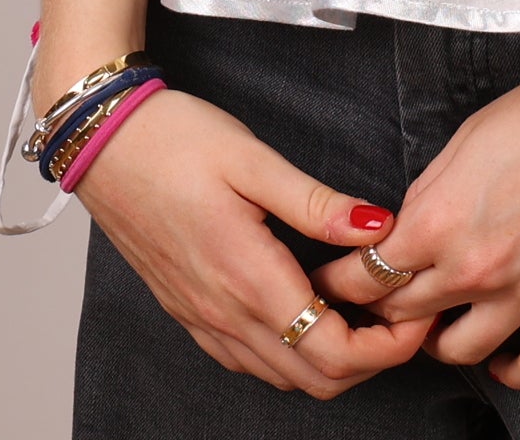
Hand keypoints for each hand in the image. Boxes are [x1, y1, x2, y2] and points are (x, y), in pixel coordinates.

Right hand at [70, 87, 429, 398]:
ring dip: (333, 359)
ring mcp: (203, 319)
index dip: (387, 346)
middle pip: (316, 380)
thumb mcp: (253, 158)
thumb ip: (318, 203)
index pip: (334, 351)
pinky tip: (310, 310)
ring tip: (367, 308)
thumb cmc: (174, 140)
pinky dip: (291, 354)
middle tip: (403, 313)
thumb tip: (378, 227)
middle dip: (372, 360)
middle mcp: (224, 314)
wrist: (102, 143)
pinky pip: (249, 360)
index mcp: (248, 278)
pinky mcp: (189, 312)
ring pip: (282, 377)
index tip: (416, 312)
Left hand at [316, 70, 519, 389]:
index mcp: (435, 222)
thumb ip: (428, 195)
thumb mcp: (463, 140)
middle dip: (384, 312)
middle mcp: (471, 269)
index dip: (342, 285)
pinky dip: (513, 371)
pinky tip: (501, 360)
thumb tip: (408, 227)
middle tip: (383, 305)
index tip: (335, 286)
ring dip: (439, 342)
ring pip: (457, 352)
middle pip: (403, 317)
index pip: (366, 277)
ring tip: (439, 326)